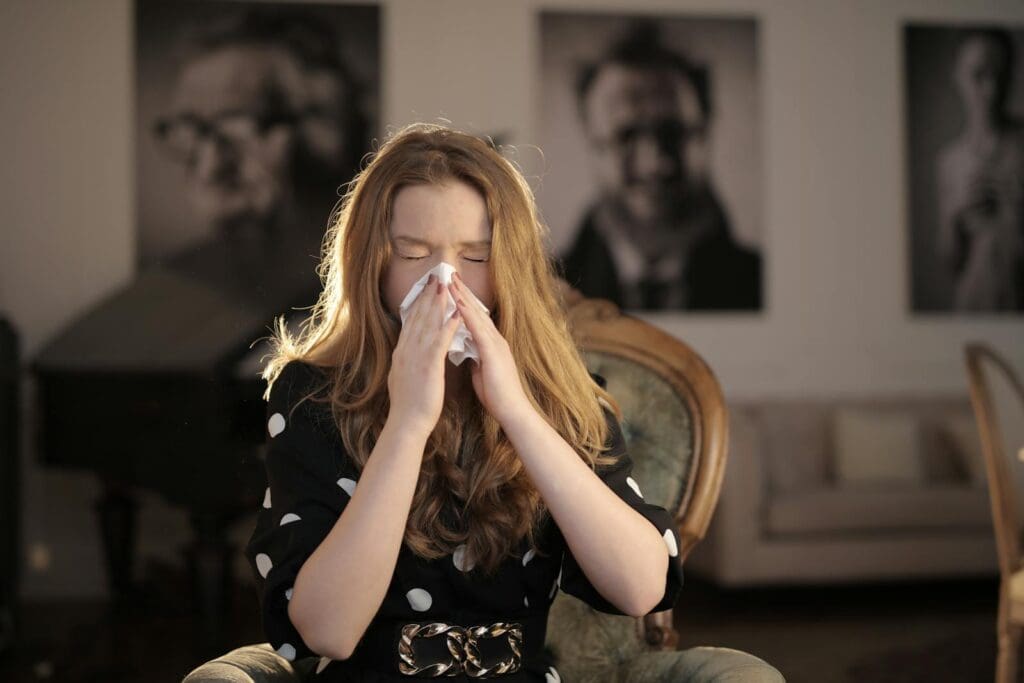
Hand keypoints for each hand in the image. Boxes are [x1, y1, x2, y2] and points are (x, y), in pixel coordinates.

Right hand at [387, 274, 463, 436]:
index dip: (420, 304)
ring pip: (427, 324)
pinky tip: (456, 313)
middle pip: (418, 317)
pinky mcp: (428, 365)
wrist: (407, 423)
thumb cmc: (409, 405)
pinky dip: (448, 325)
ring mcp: (416, 356)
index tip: (427, 289)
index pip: (411, 322)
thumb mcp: (404, 377)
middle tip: (436, 277)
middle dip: (428, 296)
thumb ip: (408, 362)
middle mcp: (407, 350)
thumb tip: (409, 354)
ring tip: (446, 286)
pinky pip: (439, 341)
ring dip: (437, 303)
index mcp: (402, 353)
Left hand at [447, 273, 532, 425]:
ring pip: (477, 315)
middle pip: (476, 310)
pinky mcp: (494, 352)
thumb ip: (475, 356)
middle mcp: (495, 339)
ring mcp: (496, 344)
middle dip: (462, 291)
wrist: (512, 411)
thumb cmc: (497, 395)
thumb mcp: (482, 370)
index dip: (463, 301)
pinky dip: (467, 315)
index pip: (475, 318)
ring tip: (450, 281)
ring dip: (463, 297)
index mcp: (491, 344)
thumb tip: (466, 348)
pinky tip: (458, 303)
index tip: (451, 287)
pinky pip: (478, 330)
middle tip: (449, 273)